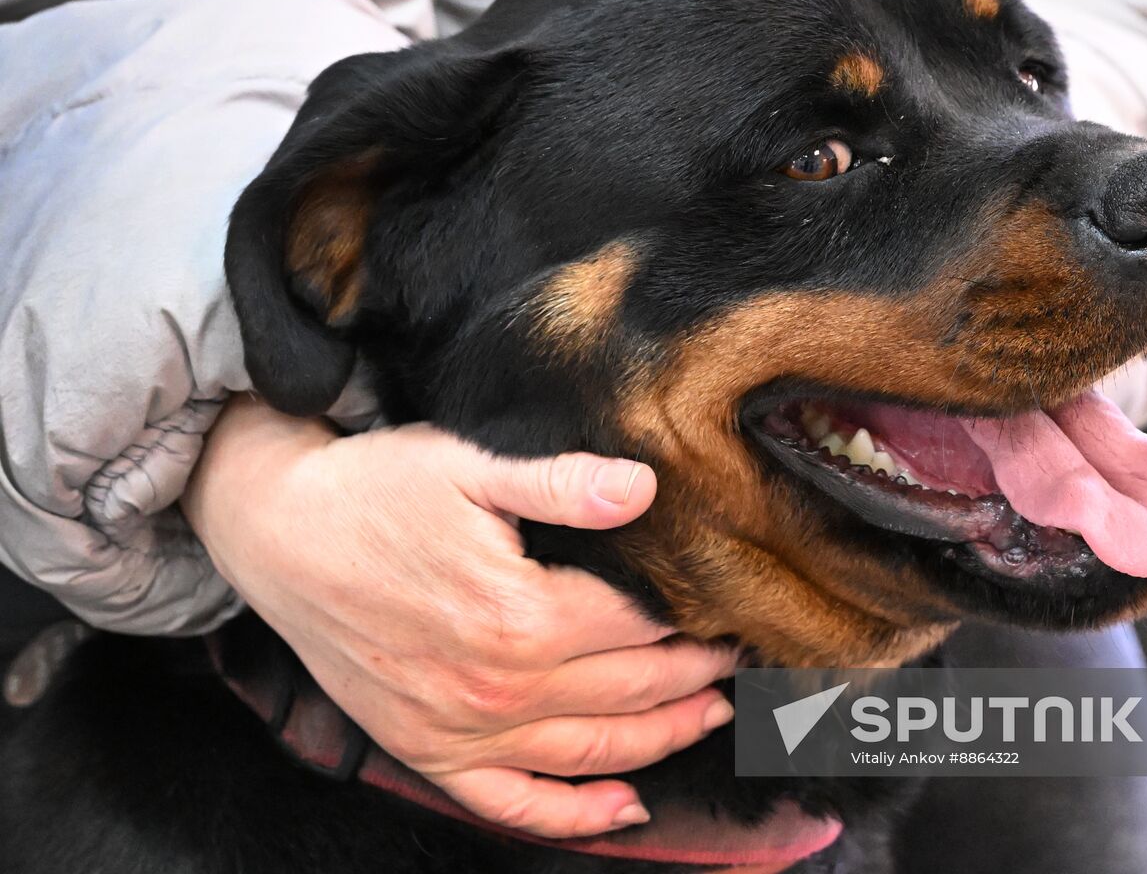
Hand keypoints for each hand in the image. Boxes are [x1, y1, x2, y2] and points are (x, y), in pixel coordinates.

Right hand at [182, 394, 736, 838]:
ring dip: (662, 740)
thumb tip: (646, 489)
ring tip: (711, 716)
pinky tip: (622, 807)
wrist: (275, 534)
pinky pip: (514, 803)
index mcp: (521, 615)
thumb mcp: (467, 465)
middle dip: (695, 678)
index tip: (730, 609)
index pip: (639, 626)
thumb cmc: (373, 491)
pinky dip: (574, 814)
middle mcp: (499, 688)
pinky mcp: (428, 749)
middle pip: (629, 691)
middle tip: (739, 660)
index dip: (693, 618)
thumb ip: (562, 483)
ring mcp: (461, 731)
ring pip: (592, 753)